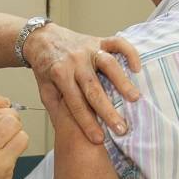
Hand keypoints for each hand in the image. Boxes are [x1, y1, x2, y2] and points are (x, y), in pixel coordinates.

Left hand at [23, 24, 141, 143]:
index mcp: (59, 75)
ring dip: (122, 81)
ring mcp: (88, 49)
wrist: (42, 39)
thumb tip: (68, 133)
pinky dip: (129, 53)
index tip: (99, 139)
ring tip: (135, 98)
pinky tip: (137, 68)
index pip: (75, 104)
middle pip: (93, 88)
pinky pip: (117, 43)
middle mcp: (75, 61)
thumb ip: (57, 109)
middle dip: (108, 110)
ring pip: (108, 64)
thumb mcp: (44, 90)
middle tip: (122, 128)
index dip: (87, 123)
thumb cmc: (46, 68)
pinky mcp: (98, 40)